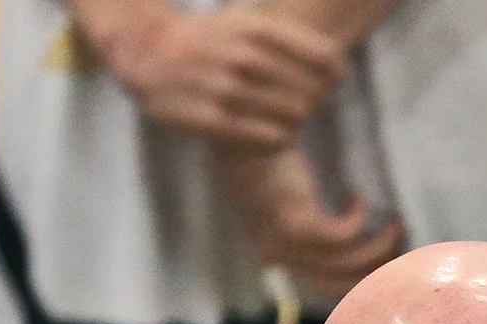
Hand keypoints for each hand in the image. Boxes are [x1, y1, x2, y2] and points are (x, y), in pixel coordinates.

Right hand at [83, 0, 343, 149]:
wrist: (148, 53)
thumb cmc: (211, 39)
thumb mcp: (246, 21)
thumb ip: (291, 40)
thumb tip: (339, 66)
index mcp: (256, 28)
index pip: (326, 60)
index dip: (336, 76)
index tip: (331, 81)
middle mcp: (242, 57)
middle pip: (313, 93)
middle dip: (315, 101)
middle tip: (304, 102)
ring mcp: (226, 90)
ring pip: (294, 118)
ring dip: (296, 122)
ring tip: (285, 117)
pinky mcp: (212, 121)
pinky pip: (270, 140)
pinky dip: (279, 140)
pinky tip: (272, 134)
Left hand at [217, 146, 403, 300]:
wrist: (242, 134)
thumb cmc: (265, 162)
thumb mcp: (286, 202)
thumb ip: (311, 226)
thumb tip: (352, 243)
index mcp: (277, 257)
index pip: (327, 291)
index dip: (362, 284)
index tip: (389, 267)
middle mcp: (280, 257)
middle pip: (341, 285)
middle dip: (377, 270)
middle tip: (402, 249)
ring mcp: (286, 242)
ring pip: (347, 263)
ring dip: (379, 246)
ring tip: (394, 224)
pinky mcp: (297, 222)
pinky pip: (342, 235)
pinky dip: (357, 218)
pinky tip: (354, 195)